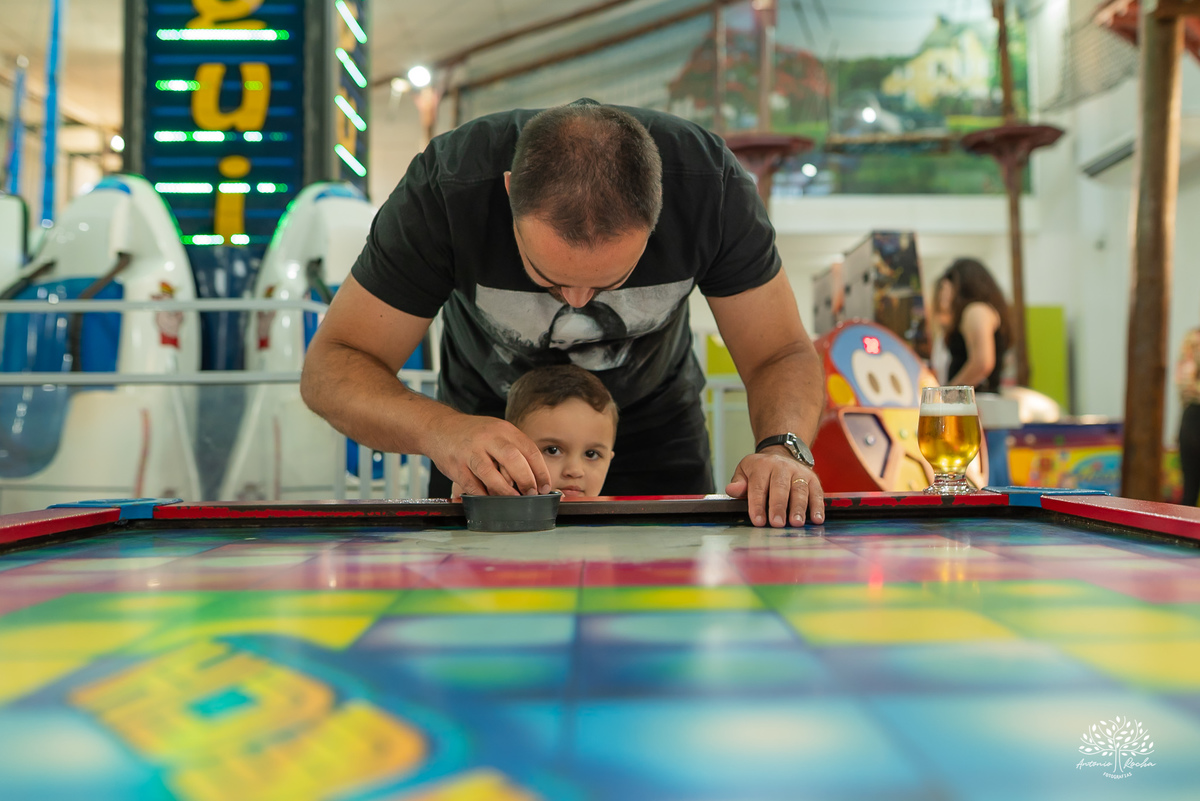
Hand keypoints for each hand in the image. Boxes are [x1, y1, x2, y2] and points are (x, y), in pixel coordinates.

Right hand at [429, 414, 551, 496]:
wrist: (439, 427)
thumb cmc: (473, 434)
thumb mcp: (497, 431)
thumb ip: (514, 448)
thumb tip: (534, 475)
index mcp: (503, 430)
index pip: (529, 450)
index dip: (540, 471)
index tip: (545, 486)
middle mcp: (488, 439)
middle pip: (513, 460)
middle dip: (526, 480)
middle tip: (531, 493)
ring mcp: (471, 452)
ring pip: (491, 474)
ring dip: (505, 491)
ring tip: (514, 499)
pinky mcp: (456, 466)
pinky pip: (473, 486)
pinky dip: (484, 495)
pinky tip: (491, 499)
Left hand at [725, 447, 824, 527]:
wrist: (782, 453)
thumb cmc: (761, 470)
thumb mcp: (744, 471)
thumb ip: (738, 483)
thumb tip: (732, 490)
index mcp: (762, 466)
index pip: (758, 487)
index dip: (757, 504)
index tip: (758, 521)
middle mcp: (782, 467)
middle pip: (780, 487)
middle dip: (778, 507)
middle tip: (777, 523)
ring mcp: (799, 472)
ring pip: (800, 490)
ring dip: (798, 508)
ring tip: (796, 523)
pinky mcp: (813, 479)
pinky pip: (817, 492)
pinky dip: (818, 507)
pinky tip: (817, 519)